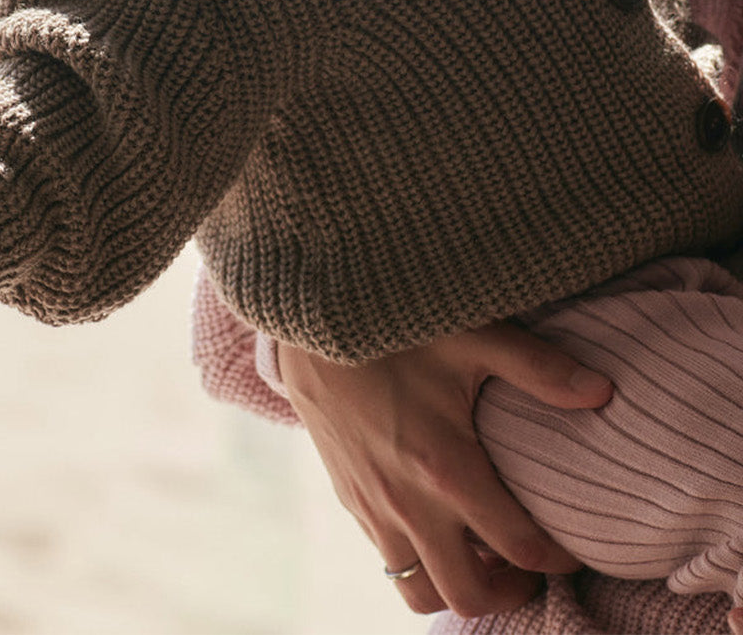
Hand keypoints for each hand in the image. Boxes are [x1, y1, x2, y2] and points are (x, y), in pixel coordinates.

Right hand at [278, 322, 611, 618]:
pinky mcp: (349, 501)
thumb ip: (540, 369)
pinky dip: (419, 560)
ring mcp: (373, 509)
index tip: (573, 548)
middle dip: (508, 594)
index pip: (520, 547)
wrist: (315, 326)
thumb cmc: (399, 329)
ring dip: (455, 584)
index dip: (558, 559)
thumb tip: (604, 392)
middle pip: (467, 594)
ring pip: (418, 591)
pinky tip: (436, 521)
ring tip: (480, 554)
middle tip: (527, 567)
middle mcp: (408, 504)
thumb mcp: (474, 339)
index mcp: (447, 471)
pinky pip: (388, 560)